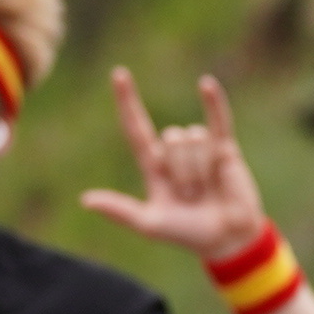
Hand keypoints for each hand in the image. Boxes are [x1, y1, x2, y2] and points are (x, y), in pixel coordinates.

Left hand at [77, 70, 274, 259]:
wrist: (227, 239)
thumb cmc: (188, 233)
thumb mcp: (150, 224)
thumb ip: (120, 211)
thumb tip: (86, 200)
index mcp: (153, 166)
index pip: (136, 127)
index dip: (128, 102)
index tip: (120, 74)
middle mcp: (175, 152)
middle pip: (170, 138)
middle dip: (182, 170)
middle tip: (191, 196)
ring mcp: (200, 147)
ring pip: (192, 137)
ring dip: (199, 168)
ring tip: (206, 190)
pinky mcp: (224, 147)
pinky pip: (218, 120)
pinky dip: (214, 102)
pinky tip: (206, 84)